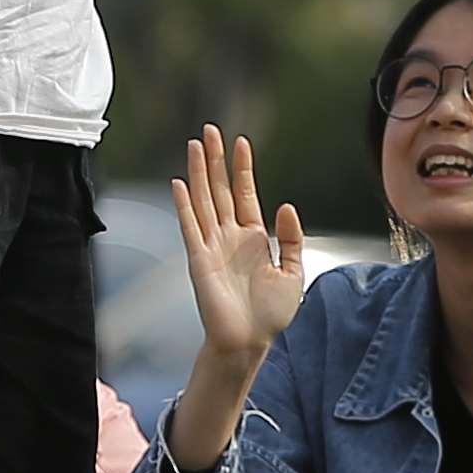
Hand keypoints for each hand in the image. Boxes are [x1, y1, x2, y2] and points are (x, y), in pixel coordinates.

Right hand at [169, 127, 308, 432]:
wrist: (250, 341)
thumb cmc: (270, 314)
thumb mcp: (293, 272)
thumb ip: (292, 239)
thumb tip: (286, 206)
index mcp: (252, 237)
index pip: (245, 193)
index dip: (242, 168)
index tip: (241, 141)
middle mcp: (229, 236)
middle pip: (220, 189)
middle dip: (216, 160)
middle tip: (211, 130)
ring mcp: (212, 246)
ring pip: (204, 200)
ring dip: (198, 173)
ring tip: (195, 144)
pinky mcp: (199, 260)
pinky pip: (190, 227)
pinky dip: (184, 206)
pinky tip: (179, 184)